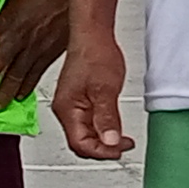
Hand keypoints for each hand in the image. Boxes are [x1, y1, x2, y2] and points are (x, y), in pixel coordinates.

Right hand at [52, 24, 133, 162]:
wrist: (92, 36)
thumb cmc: (94, 55)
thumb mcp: (105, 90)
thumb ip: (107, 118)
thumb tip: (110, 142)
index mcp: (67, 109)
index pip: (80, 144)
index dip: (102, 151)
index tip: (120, 148)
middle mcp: (65, 110)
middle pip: (80, 143)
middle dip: (103, 149)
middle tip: (123, 146)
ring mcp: (71, 106)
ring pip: (85, 134)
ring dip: (104, 140)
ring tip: (122, 138)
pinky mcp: (79, 100)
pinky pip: (88, 123)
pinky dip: (102, 129)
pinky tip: (114, 126)